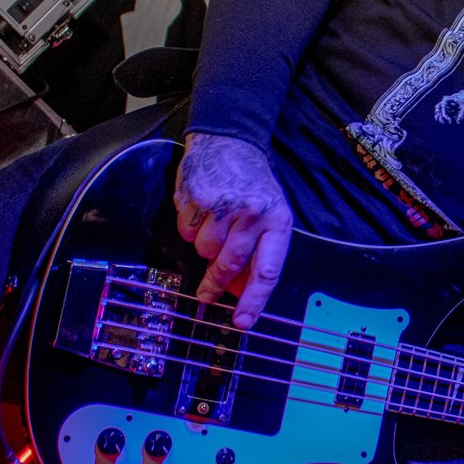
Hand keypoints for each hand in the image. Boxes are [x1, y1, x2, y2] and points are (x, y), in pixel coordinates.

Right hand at [173, 133, 292, 327]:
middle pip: (230, 264)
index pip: (267, 270)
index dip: (254, 300)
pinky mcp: (197, 196)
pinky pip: (186, 231)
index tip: (241, 322)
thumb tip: (241, 293)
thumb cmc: (252, 185)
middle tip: (207, 295)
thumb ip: (259, 253)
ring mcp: (223, 203)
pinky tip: (201, 209)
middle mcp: (253, 212)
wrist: (229, 141)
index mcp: (277, 219)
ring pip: (204, 249)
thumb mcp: (269, 215)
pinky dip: (190, 227)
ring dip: (204, 246)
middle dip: (215, 284)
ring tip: (213, 223)